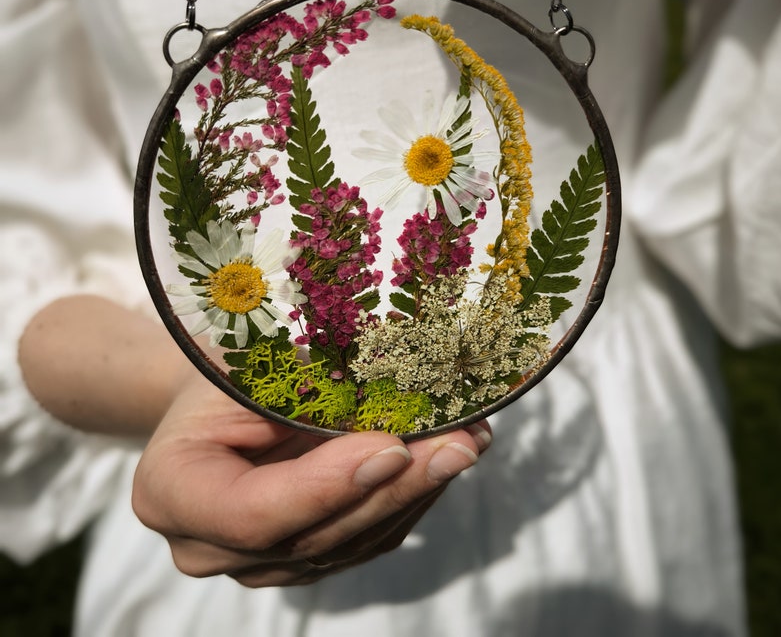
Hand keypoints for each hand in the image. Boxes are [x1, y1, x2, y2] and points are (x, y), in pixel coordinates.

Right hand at [132, 372, 491, 586]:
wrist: (218, 394)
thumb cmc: (226, 364)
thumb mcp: (247, 360)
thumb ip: (299, 382)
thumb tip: (395, 372)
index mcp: (173, 491)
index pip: (252, 513)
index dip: (326, 487)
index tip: (391, 445)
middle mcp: (210, 545)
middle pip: (312, 537)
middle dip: (394, 487)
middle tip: (457, 444)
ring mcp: (260, 561)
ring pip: (351, 542)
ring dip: (417, 492)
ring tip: (468, 443)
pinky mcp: (306, 556)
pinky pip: (367, 537)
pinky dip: (412, 497)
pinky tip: (447, 458)